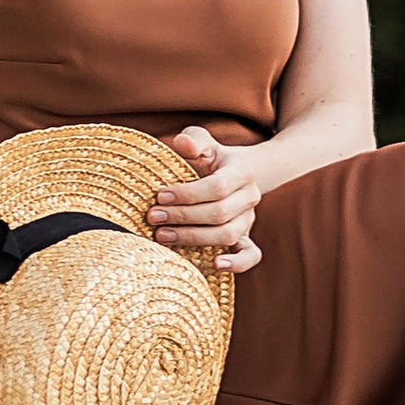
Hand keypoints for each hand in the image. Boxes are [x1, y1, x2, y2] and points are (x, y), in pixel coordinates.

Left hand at [146, 124, 262, 273]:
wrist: (237, 175)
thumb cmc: (212, 158)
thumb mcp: (203, 142)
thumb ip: (192, 140)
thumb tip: (181, 144)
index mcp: (242, 171)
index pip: (217, 187)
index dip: (188, 194)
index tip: (160, 196)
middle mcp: (250, 197)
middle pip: (219, 213)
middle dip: (183, 217)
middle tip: (153, 217)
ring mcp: (249, 219)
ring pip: (227, 234)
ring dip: (193, 238)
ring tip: (162, 236)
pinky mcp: (246, 237)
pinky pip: (251, 255)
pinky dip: (237, 263)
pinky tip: (216, 265)